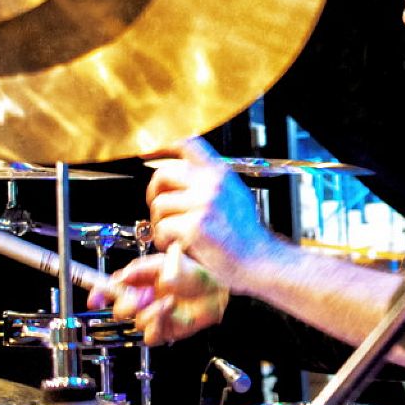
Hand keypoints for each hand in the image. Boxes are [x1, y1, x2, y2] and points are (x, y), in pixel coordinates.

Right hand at [86, 250, 228, 345]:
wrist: (217, 288)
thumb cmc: (194, 272)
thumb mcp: (166, 262)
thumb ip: (142, 269)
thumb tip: (121, 276)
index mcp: (139, 282)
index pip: (111, 290)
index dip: (99, 294)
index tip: (95, 297)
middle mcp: (144, 300)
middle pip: (120, 310)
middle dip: (128, 302)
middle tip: (143, 294)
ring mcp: (154, 316)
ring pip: (136, 322)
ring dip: (150, 310)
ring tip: (166, 298)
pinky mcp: (165, 330)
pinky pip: (151, 334)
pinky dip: (158, 320)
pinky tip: (169, 308)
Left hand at [146, 137, 277, 291]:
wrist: (257, 260)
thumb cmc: (245, 235)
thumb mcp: (233, 195)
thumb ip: (209, 182)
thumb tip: (182, 176)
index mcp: (220, 173)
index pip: (187, 145)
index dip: (162, 147)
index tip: (147, 153)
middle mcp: (212, 184)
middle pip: (163, 175)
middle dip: (154, 193)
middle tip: (159, 210)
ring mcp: (203, 204)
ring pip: (159, 205)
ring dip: (160, 223)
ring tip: (174, 234)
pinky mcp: (195, 226)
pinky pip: (162, 228)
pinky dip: (164, 240)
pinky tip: (177, 245)